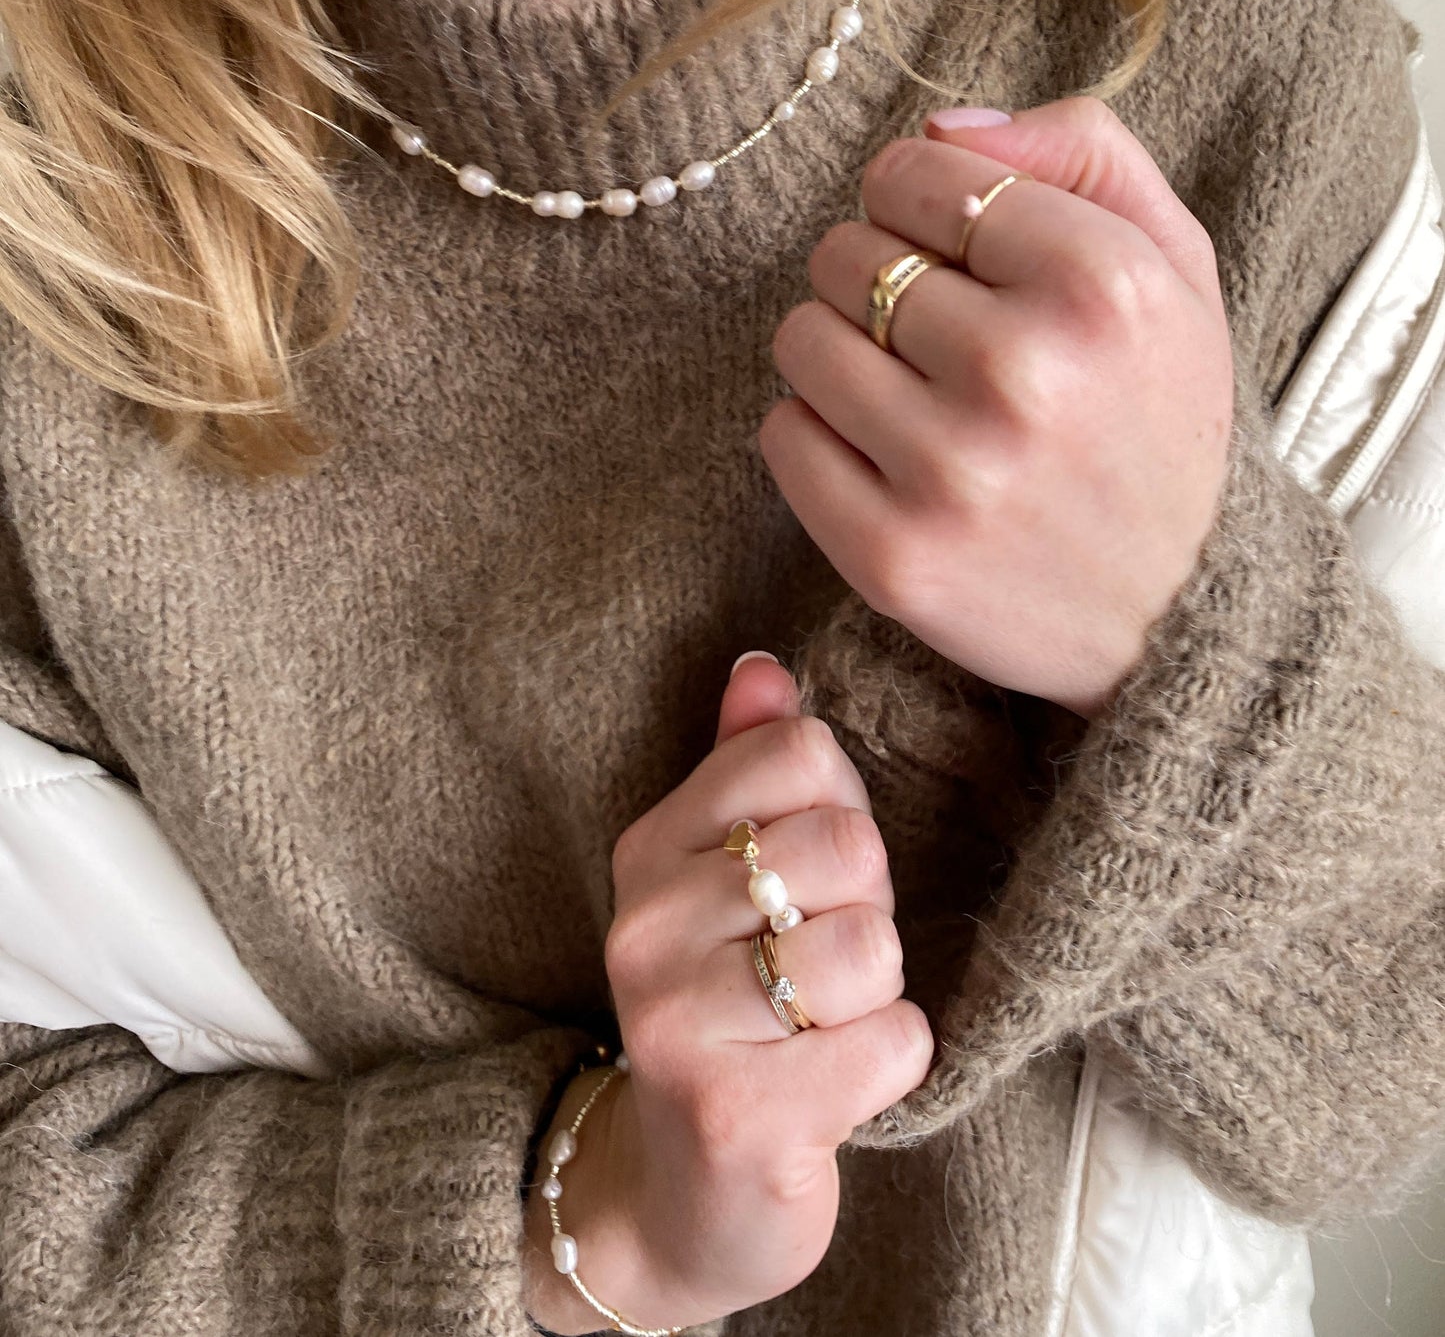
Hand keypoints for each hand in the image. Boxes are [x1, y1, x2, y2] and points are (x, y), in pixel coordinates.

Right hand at [522, 653, 933, 1332]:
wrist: (685, 1196)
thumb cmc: (734, 1014)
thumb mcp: (726, 884)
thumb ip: (745, 769)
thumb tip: (763, 664)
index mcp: (649, 848)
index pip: (800, 753)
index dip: (840, 815)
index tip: (809, 884)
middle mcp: (645, 924)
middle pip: (846, 844)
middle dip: (865, 911)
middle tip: (817, 968)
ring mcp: (678, 1020)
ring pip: (871, 944)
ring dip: (876, 997)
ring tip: (818, 1030)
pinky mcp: (736, 1112)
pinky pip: (893, 1042)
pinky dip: (892, 1066)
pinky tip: (835, 1087)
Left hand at [760, 97, 1234, 720]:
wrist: (1179, 617)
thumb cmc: (1162, 431)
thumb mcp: (1176, 269)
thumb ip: (1081, 156)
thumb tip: (935, 129)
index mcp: (1101, 281)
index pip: (913, 175)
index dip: (908, 202)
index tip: (938, 246)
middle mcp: (1023, 371)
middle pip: (844, 255)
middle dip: (871, 278)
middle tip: (924, 332)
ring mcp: (950, 472)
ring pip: (800, 340)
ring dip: (834, 353)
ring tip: (901, 390)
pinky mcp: (890, 556)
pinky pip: (782, 437)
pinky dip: (811, 432)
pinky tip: (874, 451)